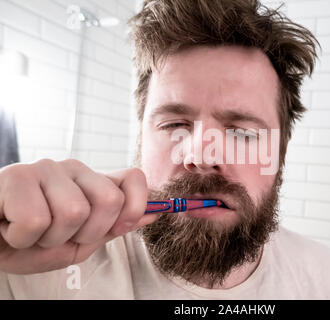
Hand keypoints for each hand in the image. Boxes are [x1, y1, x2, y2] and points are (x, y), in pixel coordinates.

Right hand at [0, 159, 156, 273]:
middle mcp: (73, 169)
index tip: (118, 228)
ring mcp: (45, 169)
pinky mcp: (15, 176)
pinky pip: (36, 219)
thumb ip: (115, 227)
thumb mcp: (79, 243)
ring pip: (74, 212)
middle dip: (86, 233)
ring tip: (32, 231)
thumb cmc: (32, 243)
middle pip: (110, 200)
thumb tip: (156, 214)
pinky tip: (10, 227)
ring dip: (50, 238)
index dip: (135, 207)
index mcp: (92, 183)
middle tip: (58, 235)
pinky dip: (22, 237)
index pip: (134, 178)